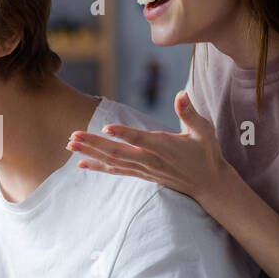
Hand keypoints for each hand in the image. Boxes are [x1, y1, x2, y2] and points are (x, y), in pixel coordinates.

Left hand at [67, 90, 228, 202]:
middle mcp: (151, 160)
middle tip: (73, 136)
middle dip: (94, 144)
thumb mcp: (203, 130)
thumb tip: (182, 93)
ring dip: (91, 154)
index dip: (124, 133)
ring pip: (113, 162)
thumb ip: (190, 112)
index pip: (141, 139)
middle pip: (118, 152)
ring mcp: (144, 169)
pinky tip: (81, 164)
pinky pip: (116, 171)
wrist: (208, 183)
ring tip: (70, 145)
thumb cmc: (206, 153)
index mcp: (165, 146)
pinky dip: (98, 167)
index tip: (106, 127)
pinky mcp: (141, 174)